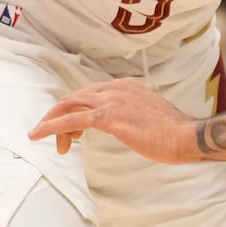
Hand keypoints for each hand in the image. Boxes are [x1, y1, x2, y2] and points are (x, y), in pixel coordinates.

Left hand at [29, 78, 200, 163]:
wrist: (186, 136)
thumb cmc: (172, 132)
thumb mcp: (149, 115)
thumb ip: (133, 113)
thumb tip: (127, 124)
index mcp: (125, 86)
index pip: (89, 94)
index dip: (74, 111)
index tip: (73, 132)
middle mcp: (115, 88)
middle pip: (75, 98)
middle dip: (59, 117)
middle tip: (58, 140)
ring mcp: (112, 101)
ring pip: (69, 106)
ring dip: (52, 123)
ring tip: (43, 138)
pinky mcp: (109, 117)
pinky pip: (72, 120)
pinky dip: (53, 126)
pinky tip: (40, 134)